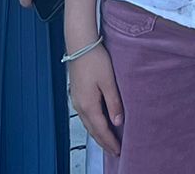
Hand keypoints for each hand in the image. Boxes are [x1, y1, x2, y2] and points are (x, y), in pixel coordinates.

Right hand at [68, 41, 123, 155]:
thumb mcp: (108, 81)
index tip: (118, 150)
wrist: (80, 44)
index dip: (110, 142)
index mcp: (88, 105)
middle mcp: (80, 106)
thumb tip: (118, 122)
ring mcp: (76, 100)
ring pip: (88, 124)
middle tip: (114, 150)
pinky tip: (99, 123)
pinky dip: (93, 124)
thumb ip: (114, 103)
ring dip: (98, 134)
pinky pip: (85, 116)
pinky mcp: (77, 94)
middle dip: (103, 142)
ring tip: (108, 140)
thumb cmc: (94, 59)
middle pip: (92, 130)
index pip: (101, 130)